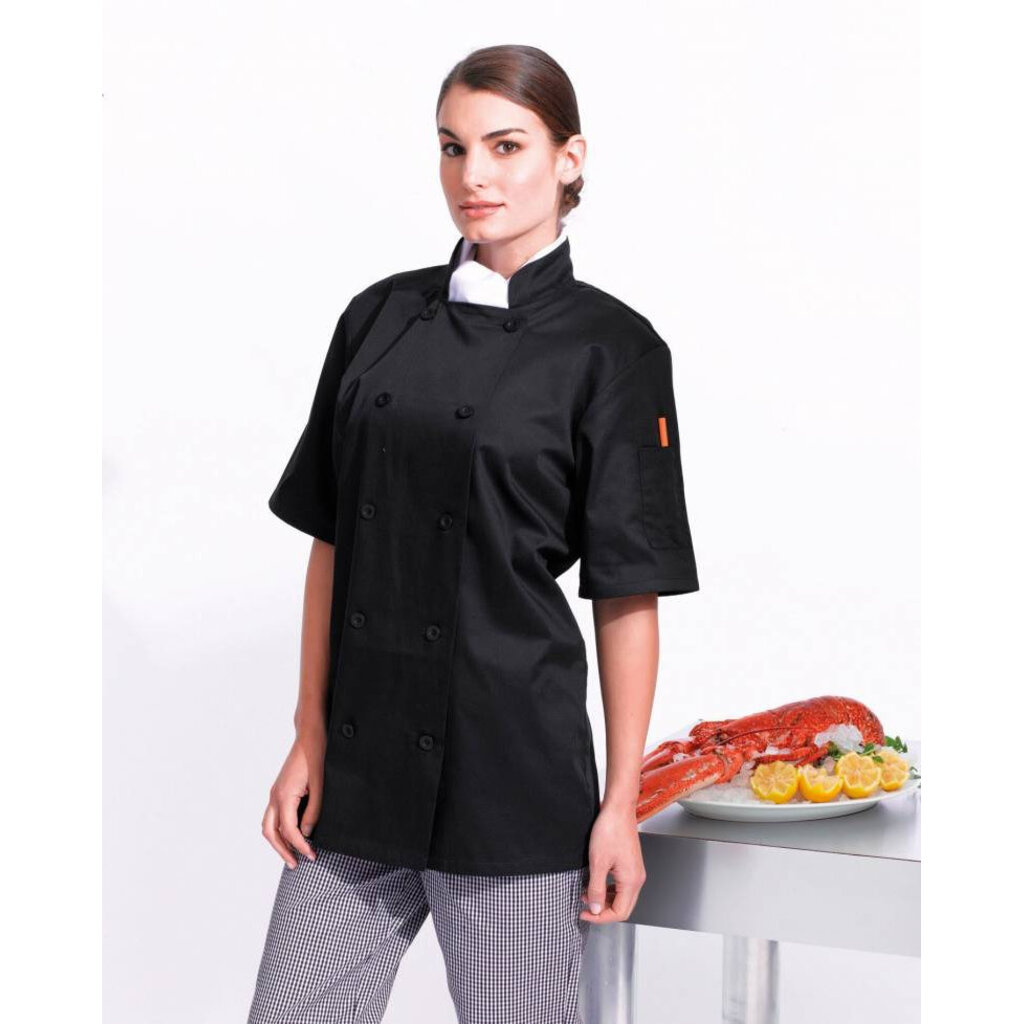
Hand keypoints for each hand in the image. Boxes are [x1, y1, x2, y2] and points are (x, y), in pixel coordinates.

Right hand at [261, 724, 325, 867]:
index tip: (312, 856)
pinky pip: (273, 815)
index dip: (300, 846)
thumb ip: (314, 811)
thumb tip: (307, 834)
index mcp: (284, 796)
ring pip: (268, 825)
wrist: (310, 735)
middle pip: (270, 832)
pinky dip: (279, 829)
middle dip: (282, 850)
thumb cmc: (317, 756)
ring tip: (293, 854)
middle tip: (296, 864)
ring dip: (278, 841)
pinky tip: (292, 834)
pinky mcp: (279, 790)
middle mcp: (274, 796)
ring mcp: (275, 792)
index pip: (289, 831)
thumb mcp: (320, 785)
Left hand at [579, 802, 645, 924]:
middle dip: (603, 911)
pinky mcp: (630, 864)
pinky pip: (621, 885)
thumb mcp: (598, 862)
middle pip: (622, 907)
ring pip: (621, 897)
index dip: (600, 917)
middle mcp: (637, 878)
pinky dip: (608, 889)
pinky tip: (596, 883)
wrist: (618, 809)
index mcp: (631, 881)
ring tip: (587, 894)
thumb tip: (595, 908)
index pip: (619, 913)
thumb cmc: (610, 829)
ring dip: (604, 900)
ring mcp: (634, 871)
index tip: (585, 913)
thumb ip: (596, 889)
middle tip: (585, 908)